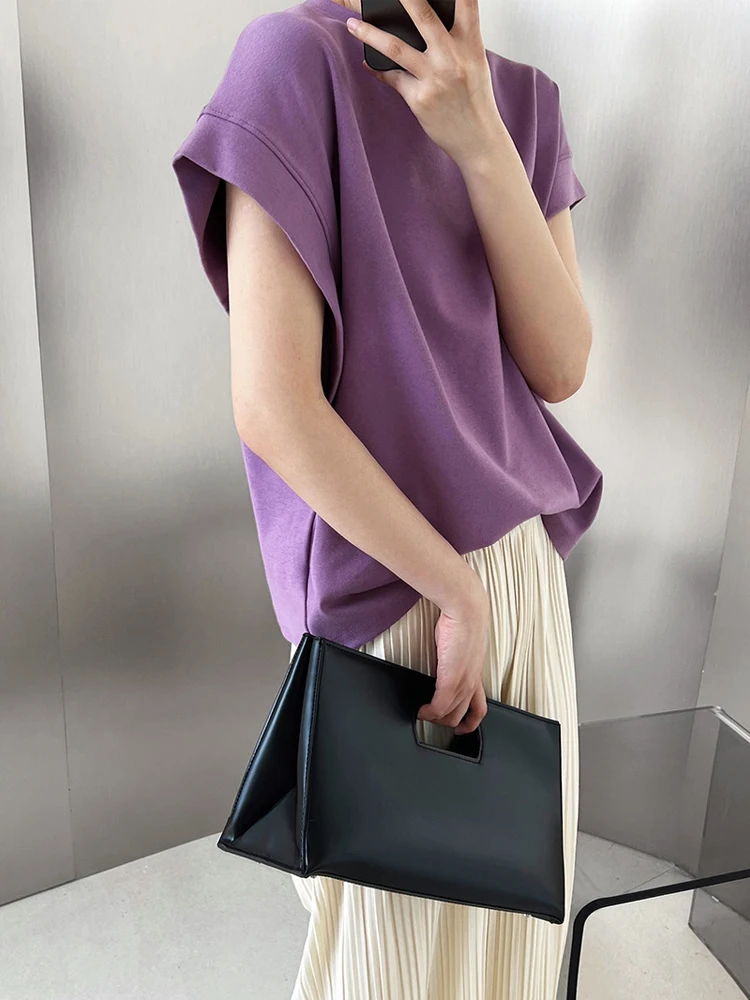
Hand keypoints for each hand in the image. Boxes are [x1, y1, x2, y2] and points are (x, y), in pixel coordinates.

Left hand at [345, 0, 504, 169]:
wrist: (478, 140)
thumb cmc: (474, 99)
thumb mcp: (474, 62)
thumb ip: (455, 39)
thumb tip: (424, 21)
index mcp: (470, 43)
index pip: (466, 2)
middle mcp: (453, 56)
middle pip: (422, 15)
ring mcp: (435, 78)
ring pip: (396, 48)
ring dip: (369, 34)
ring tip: (351, 24)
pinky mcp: (420, 99)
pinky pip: (392, 79)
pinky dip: (378, 70)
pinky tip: (368, 63)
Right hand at [418, 576, 489, 734]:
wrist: (466, 610)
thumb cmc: (463, 621)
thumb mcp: (463, 645)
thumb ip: (456, 657)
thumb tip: (447, 660)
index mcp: (476, 675)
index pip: (479, 708)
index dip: (471, 722)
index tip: (461, 727)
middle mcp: (472, 682)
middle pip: (463, 715)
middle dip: (448, 723)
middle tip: (434, 721)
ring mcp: (463, 682)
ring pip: (451, 714)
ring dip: (436, 719)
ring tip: (425, 715)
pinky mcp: (450, 680)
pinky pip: (439, 706)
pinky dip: (429, 712)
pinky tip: (422, 711)